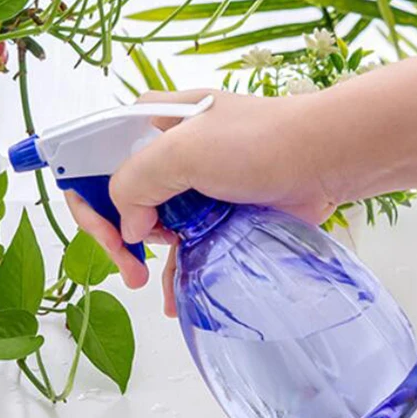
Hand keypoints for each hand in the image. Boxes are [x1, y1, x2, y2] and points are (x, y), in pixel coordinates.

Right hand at [66, 89, 338, 315]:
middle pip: (117, 196)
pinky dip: (174, 270)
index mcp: (150, 123)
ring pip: (148, 225)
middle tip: (125, 262)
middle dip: (114, 233)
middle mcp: (166, 151)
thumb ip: (135, 182)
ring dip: (141, 256)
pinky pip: (183, 245)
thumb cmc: (258, 142)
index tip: (104, 228)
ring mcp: (192, 184)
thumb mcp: (181, 150)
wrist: (328, 158)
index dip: (88, 193)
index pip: (94, 157)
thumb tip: (127, 226)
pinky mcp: (217, 212)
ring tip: (145, 281)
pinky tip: (169, 295)